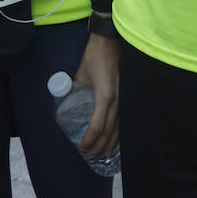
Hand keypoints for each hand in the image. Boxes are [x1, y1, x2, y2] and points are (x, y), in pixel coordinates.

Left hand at [72, 31, 119, 158]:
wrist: (111, 41)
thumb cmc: (94, 56)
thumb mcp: (81, 74)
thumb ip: (76, 90)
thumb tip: (70, 102)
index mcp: (105, 96)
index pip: (97, 126)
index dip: (89, 140)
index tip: (81, 147)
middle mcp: (117, 101)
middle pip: (110, 132)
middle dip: (99, 147)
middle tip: (89, 156)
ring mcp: (124, 99)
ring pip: (119, 128)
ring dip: (111, 143)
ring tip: (103, 154)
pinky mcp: (126, 96)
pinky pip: (123, 120)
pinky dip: (118, 133)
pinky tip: (114, 140)